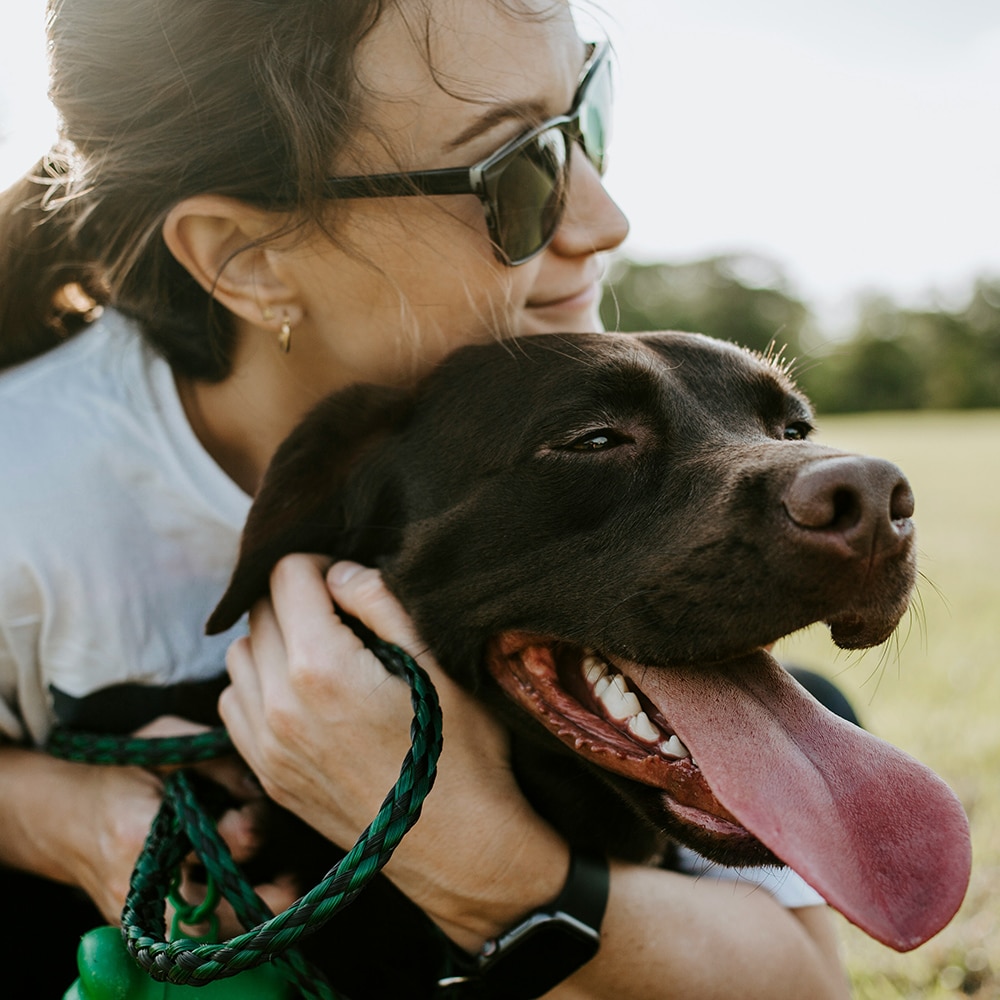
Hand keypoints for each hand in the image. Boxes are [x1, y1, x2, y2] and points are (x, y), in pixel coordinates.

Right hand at [130, 716, 301, 936]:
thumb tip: (262, 786)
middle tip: (291, 881)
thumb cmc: (122, 769)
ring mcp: (135, 913)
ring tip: (285, 890)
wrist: (63, 813)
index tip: (255, 817)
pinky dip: (227, 921)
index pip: (204, 844)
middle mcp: (137, 884)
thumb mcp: (166, 744)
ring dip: (246, 918)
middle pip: (205, 913)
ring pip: (202, 935)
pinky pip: (190, 935)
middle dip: (254, 899)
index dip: (240, 832)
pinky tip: (257, 897)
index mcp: (139, 832)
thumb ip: (217, 762)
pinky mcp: (141, 926)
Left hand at [219, 556, 568, 948]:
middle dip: (295, 597)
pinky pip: (235, 703)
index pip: (286, 575)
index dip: (318, 563)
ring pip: (239, 655)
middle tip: (340, 612)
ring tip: (321, 650)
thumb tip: (339, 572)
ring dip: (272, 639)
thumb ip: (380, 602)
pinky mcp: (267, 774)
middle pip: (259, 611)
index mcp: (321, 666)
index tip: (346, 579)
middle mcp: (279, 703)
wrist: (458, 846)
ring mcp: (267, 745)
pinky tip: (300, 692)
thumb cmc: (461, 751)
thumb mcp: (437, 663)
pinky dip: (257, 683)